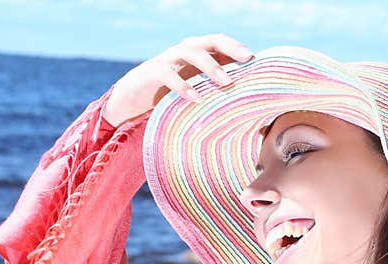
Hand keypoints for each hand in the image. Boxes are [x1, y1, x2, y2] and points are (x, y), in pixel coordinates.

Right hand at [103, 34, 253, 126]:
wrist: (134, 97)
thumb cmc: (170, 93)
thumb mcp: (194, 88)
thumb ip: (213, 87)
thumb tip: (243, 99)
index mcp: (196, 52)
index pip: (219, 42)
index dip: (236, 46)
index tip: (253, 58)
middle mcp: (184, 50)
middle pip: (209, 42)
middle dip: (229, 49)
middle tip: (246, 61)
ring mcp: (168, 59)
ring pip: (191, 53)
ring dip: (210, 66)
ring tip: (226, 82)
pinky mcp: (153, 71)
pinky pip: (169, 74)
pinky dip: (183, 86)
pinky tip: (195, 98)